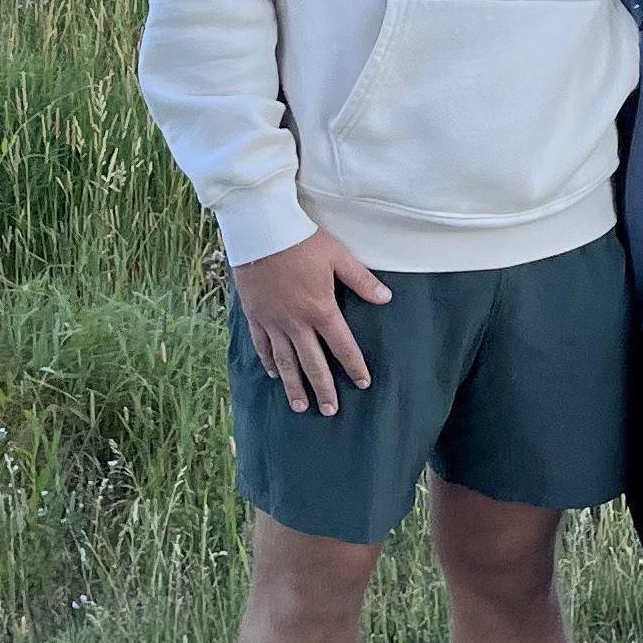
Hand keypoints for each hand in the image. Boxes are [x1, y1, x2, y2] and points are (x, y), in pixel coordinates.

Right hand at [233, 230, 390, 417]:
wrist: (261, 231)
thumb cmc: (303, 241)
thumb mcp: (338, 256)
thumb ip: (362, 280)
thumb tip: (386, 299)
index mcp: (320, 309)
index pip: (341, 345)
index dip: (353, 365)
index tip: (363, 382)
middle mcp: (296, 322)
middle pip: (312, 362)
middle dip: (323, 388)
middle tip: (330, 410)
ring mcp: (273, 321)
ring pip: (285, 361)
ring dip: (294, 385)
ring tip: (300, 406)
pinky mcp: (255, 315)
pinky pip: (262, 345)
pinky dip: (268, 362)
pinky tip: (274, 375)